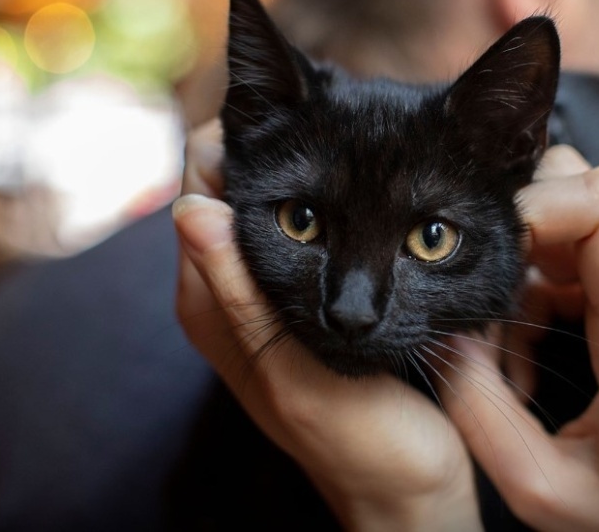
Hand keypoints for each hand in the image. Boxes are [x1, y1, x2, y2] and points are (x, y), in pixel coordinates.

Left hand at [172, 119, 480, 531]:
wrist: (410, 487)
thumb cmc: (356, 445)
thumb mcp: (293, 375)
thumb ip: (242, 298)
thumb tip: (189, 209)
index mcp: (213, 305)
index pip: (196, 190)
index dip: (226, 142)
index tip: (273, 112)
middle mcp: (235, 291)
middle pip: (232, 185)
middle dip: (267, 143)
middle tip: (329, 111)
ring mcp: (276, 292)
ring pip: (280, 200)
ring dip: (308, 166)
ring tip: (349, 134)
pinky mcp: (315, 296)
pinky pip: (314, 224)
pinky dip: (334, 194)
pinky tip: (369, 183)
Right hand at [437, 145, 598, 531]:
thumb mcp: (543, 489)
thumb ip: (480, 412)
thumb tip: (443, 335)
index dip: (534, 204)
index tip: (481, 250)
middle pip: (579, 187)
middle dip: (512, 233)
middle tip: (482, 316)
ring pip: (566, 218)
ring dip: (515, 274)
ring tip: (508, 363)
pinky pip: (570, 253)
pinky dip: (530, 292)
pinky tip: (527, 359)